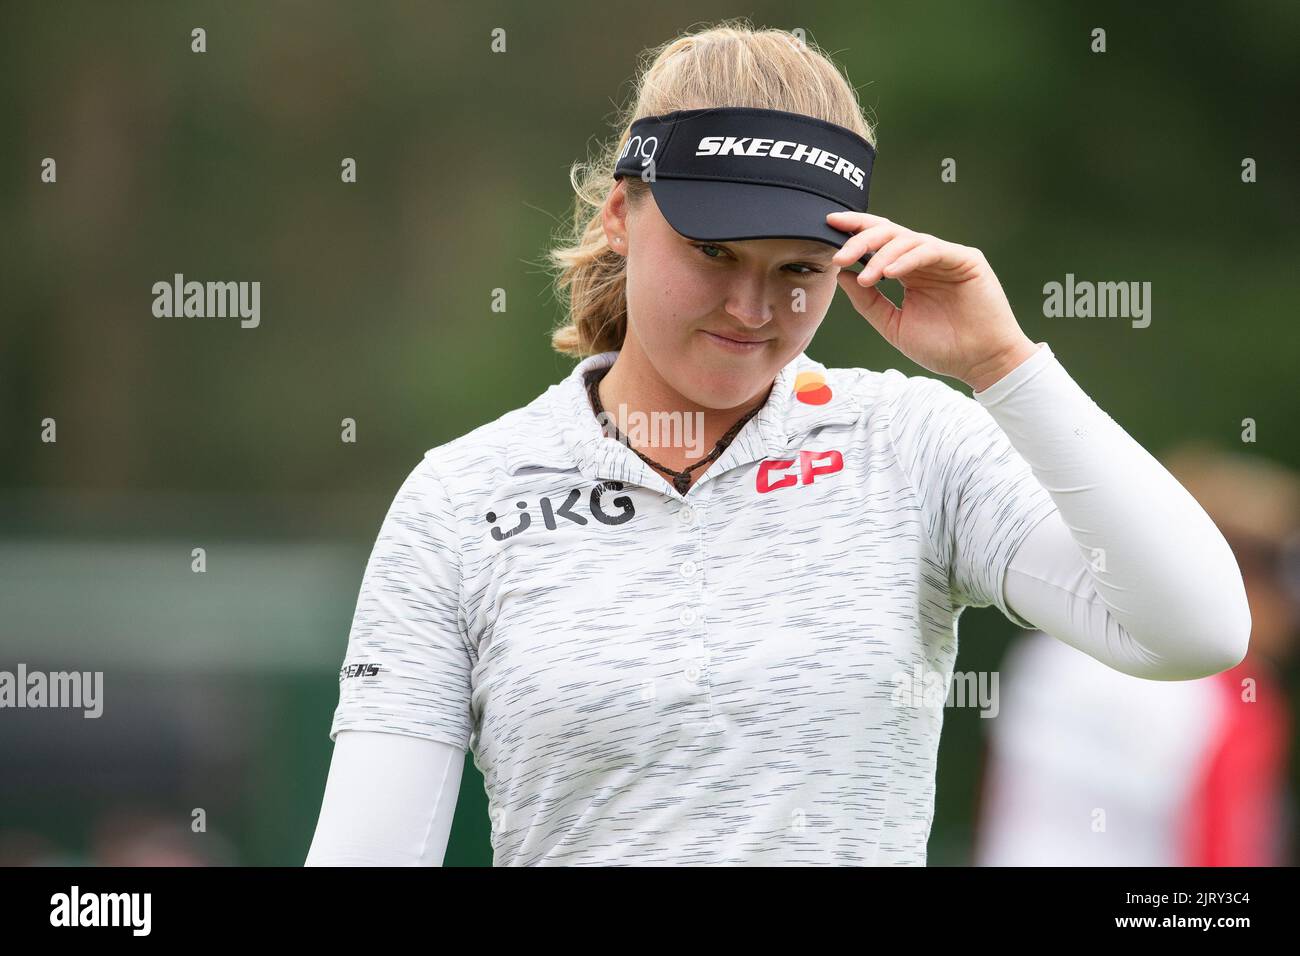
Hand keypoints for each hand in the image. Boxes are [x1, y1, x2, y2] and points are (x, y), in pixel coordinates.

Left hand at [827, 211, 1037, 391]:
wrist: (979, 363)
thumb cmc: (942, 347)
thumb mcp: (893, 325)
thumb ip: (867, 301)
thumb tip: (842, 275)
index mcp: (908, 272)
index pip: (879, 242)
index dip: (855, 230)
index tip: (829, 225)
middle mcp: (924, 260)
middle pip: (888, 233)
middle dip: (860, 240)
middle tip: (840, 256)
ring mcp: (945, 257)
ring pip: (906, 239)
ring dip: (881, 255)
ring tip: (866, 277)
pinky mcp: (965, 259)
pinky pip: (930, 250)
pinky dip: (907, 259)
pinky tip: (888, 273)